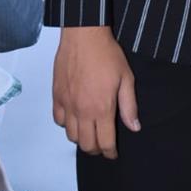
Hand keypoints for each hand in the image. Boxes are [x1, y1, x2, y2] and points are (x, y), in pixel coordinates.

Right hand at [52, 26, 140, 159]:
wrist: (84, 36)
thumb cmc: (106, 54)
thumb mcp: (126, 78)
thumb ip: (129, 106)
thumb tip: (134, 127)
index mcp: (101, 109)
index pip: (105, 142)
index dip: (110, 152)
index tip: (113, 153)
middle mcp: (82, 111)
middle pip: (86, 144)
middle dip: (97, 149)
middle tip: (103, 145)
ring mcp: (67, 105)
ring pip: (71, 136)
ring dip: (82, 139)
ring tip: (90, 133)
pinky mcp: (56, 96)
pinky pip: (58, 120)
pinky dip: (66, 125)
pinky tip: (74, 119)